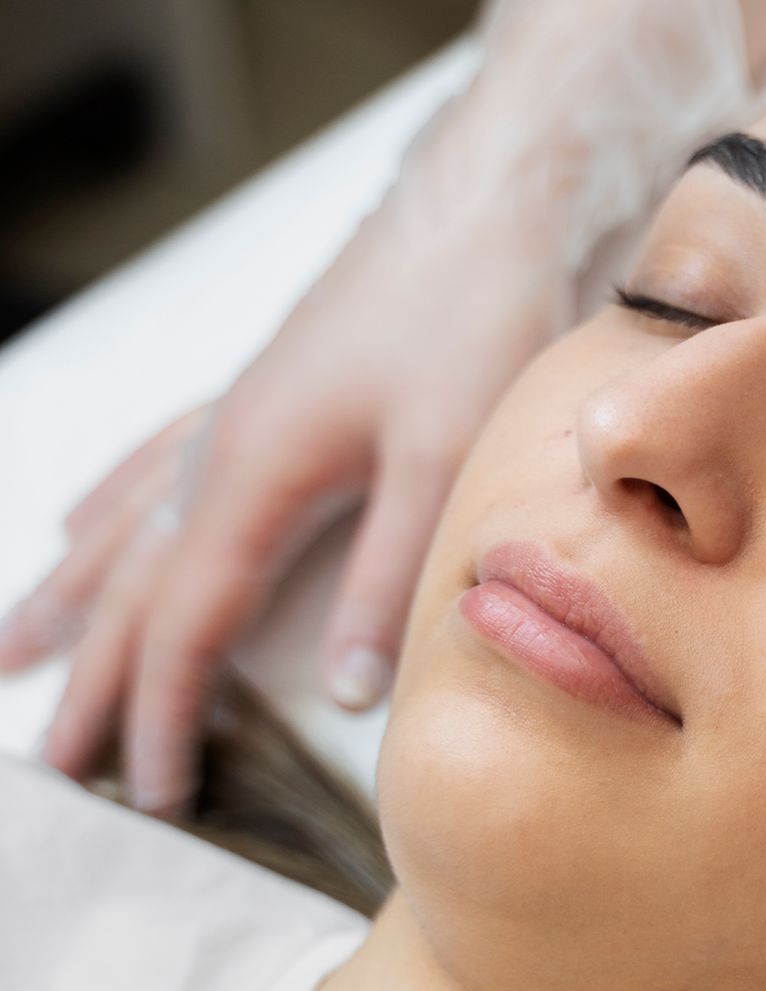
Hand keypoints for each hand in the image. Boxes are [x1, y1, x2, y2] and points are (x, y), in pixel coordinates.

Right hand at [0, 0, 746, 813]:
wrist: (492, 199)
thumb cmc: (478, 312)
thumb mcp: (447, 454)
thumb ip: (393, 573)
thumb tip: (348, 689)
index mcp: (256, 471)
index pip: (187, 624)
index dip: (164, 714)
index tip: (153, 792)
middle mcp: (222, 444)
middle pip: (132, 585)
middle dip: (92, 679)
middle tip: (54, 765)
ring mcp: (234, 411)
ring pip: (125, 525)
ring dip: (73, 597)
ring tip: (14, 655)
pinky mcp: (263, 387)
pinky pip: (154, 464)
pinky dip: (110, 505)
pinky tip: (77, 520)